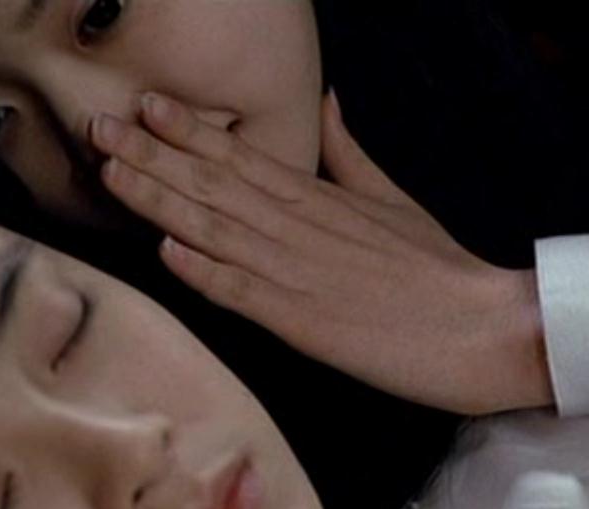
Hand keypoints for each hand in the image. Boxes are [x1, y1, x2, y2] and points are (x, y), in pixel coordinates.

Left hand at [90, 90, 552, 414]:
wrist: (489, 326)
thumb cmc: (440, 270)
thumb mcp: (393, 198)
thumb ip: (349, 154)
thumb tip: (327, 102)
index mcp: (319, 199)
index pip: (243, 156)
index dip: (188, 131)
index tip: (143, 104)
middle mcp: (300, 228)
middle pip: (215, 184)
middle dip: (153, 154)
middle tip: (99, 127)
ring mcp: (299, 274)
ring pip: (217, 229)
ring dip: (160, 200)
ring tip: (110, 173)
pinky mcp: (305, 323)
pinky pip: (246, 294)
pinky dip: (205, 271)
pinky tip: (165, 250)